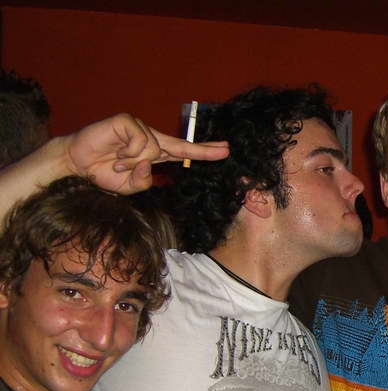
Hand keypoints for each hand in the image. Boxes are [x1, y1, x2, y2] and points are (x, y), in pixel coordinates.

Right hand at [62, 113, 228, 194]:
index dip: (204, 152)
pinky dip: (129, 153)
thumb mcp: (130, 186)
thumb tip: (150, 164)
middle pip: (181, 144)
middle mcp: (151, 139)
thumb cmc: (104, 174)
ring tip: (117, 163)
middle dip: (203, 149)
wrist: (77, 164)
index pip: (183, 152)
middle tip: (225, 150)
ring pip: (154, 149)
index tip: (224, 150)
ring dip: (133, 162)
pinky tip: (115, 153)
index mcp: (155, 154)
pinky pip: (141, 140)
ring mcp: (139, 128)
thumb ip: (144, 181)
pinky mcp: (127, 121)